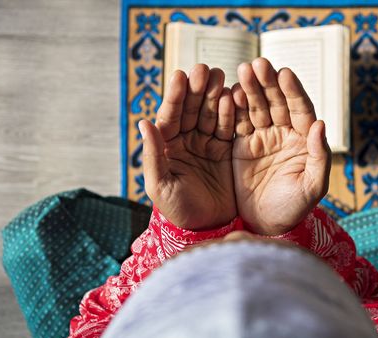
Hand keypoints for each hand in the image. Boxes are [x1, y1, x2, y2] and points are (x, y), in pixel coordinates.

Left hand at [139, 64, 235, 229]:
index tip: (179, 76)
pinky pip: (230, 128)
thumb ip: (154, 155)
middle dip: (197, 89)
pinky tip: (234, 96)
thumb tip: (143, 122)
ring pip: (211, 113)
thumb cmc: (178, 210)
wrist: (207, 228)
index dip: (175, 96)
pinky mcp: (227, 150)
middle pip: (192, 109)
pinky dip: (232, 113)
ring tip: (220, 76)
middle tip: (204, 69)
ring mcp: (208, 144)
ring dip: (215, 94)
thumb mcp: (160, 185)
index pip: (170, 116)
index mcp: (167, 146)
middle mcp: (187, 140)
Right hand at [232, 58, 330, 235]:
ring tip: (241, 71)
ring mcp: (261, 138)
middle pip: (277, 102)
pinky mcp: (241, 146)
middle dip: (267, 83)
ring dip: (249, 89)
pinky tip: (228, 93)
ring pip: (256, 107)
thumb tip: (319, 123)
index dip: (293, 91)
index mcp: (303, 140)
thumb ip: (319, 156)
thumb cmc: (294, 208)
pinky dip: (232, 108)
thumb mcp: (312, 187)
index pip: (300, 109)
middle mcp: (283, 134)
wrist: (266, 225)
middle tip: (257, 64)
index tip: (284, 73)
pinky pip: (237, 123)